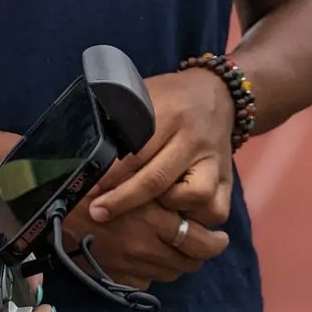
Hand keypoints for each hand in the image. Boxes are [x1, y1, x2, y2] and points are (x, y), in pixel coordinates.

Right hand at [63, 191, 229, 289]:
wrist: (47, 205)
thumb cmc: (87, 181)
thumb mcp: (128, 177)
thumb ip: (157, 188)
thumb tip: (182, 199)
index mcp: (152, 219)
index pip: (200, 241)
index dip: (214, 240)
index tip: (218, 235)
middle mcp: (145, 247)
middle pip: (190, 262)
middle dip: (199, 253)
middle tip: (201, 241)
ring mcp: (130, 265)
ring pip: (170, 273)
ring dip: (176, 262)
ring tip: (173, 248)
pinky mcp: (115, 276)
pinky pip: (145, 282)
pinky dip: (151, 272)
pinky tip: (147, 258)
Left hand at [89, 70, 233, 226]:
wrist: (217, 93)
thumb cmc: (168, 96)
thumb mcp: (142, 96)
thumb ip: (119, 118)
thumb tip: (82, 144)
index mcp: (167, 115)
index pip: (135, 151)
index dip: (110, 175)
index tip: (87, 187)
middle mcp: (192, 139)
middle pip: (157, 179)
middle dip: (123, 200)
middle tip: (97, 212)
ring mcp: (213, 160)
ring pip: (193, 197)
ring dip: (166, 210)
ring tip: (146, 209)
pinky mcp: (228, 178)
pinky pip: (215, 209)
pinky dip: (195, 218)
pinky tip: (178, 215)